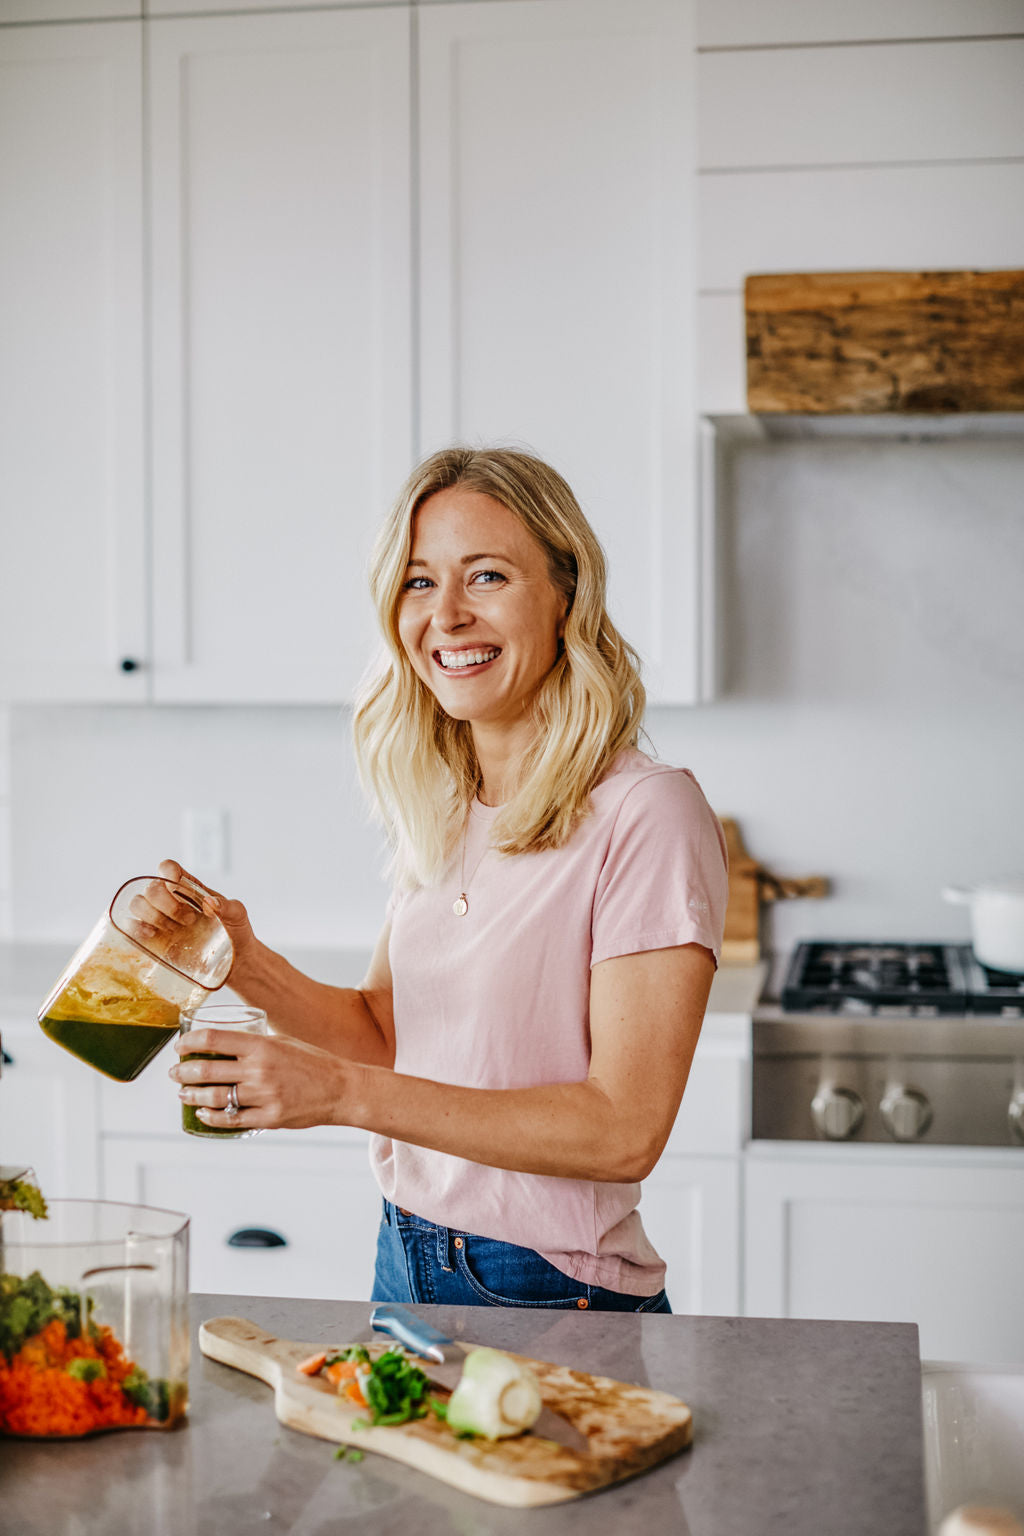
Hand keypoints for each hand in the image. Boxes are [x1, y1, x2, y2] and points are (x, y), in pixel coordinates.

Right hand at [127, 860, 257, 978]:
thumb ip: (228, 906)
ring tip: (175, 930)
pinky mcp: (151, 939)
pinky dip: (136, 927)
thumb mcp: (238, 915)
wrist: (234, 961)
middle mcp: (169, 900)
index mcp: (188, 887)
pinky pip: (130, 926)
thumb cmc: (234, 932)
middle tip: (188, 920)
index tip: (176, 883)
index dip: (167, 871)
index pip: (168, 869)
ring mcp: (158, 918)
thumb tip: (210, 904)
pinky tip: (152, 934)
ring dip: (153, 915)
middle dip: (167, 903)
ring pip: (137, 903)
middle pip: (151, 887)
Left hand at [171, 1026, 351, 1131]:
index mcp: (263, 1045)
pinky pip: (231, 1120)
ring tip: (182, 1093)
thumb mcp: (284, 1042)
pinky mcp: (268, 1118)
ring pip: (215, 1097)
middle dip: (183, 1071)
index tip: (180, 1046)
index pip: (214, 1038)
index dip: (190, 1041)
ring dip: (192, 1095)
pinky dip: (211, 1117)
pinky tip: (202, 1113)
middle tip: (174, 1073)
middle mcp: (260, 1070)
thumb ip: (255, 1044)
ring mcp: (263, 1096)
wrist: (342, 1089)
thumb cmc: (313, 1063)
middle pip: (207, 1069)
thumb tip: (226, 1044)